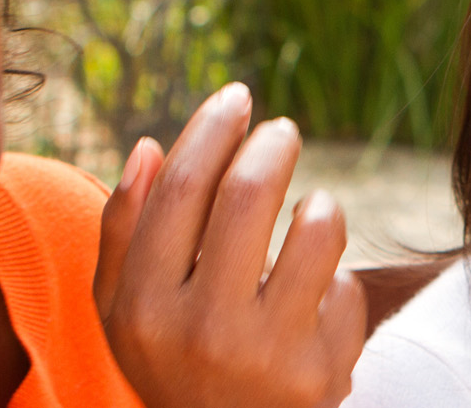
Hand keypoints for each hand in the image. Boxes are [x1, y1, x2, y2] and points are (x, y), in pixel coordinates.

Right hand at [96, 83, 365, 406]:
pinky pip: (346, 287)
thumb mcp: (126, 310)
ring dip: (321, 205)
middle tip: (283, 131)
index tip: (238, 98)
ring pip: (317, 228)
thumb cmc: (174, 359)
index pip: (182, 189)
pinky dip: (335, 277)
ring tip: (311, 210)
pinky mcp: (323, 372)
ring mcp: (266, 354)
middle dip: (273, 145)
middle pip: (247, 194)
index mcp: (144, 306)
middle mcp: (202, 330)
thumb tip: (151, 147)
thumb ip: (124, 231)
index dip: (214, 129)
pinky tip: (317, 299)